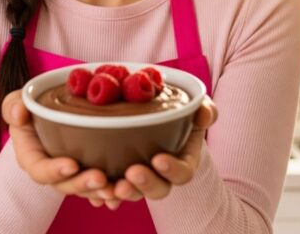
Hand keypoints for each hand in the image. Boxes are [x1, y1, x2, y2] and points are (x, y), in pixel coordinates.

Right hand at [1, 90, 116, 204]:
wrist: (51, 111)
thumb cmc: (30, 108)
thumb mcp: (16, 102)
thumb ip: (13, 106)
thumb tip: (19, 113)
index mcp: (31, 157)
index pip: (40, 170)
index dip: (54, 170)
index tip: (71, 165)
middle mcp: (51, 171)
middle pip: (65, 185)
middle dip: (82, 184)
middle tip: (101, 178)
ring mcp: (70, 174)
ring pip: (84, 189)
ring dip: (99, 191)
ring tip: (115, 189)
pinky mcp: (87, 172)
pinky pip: (98, 188)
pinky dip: (109, 193)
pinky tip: (121, 194)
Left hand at [105, 96, 219, 206]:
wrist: (150, 110)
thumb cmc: (176, 110)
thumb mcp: (194, 106)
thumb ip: (204, 109)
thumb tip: (203, 114)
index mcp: (182, 162)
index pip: (182, 173)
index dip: (172, 170)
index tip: (158, 158)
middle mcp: (161, 175)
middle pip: (158, 190)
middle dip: (145, 184)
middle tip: (131, 173)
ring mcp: (140, 177)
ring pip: (132, 192)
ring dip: (122, 192)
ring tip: (111, 186)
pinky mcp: (118, 175)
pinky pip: (110, 190)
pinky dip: (102, 194)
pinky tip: (95, 190)